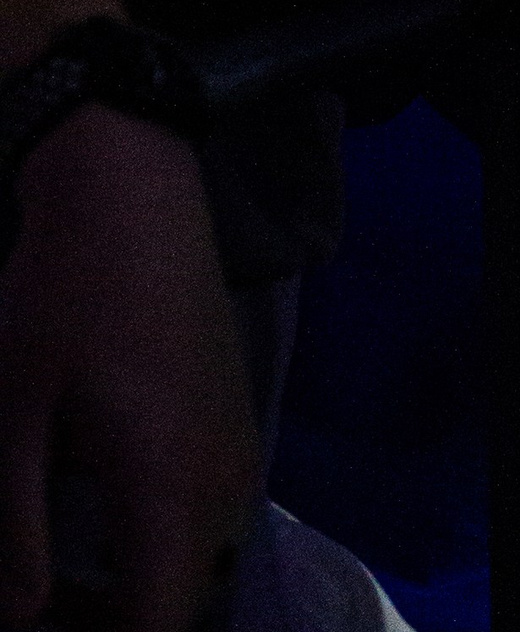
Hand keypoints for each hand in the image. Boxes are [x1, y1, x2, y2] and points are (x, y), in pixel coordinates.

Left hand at [0, 110, 261, 631]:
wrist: (133, 191)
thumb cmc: (61, 301)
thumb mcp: (15, 418)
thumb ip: (18, 533)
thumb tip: (22, 619)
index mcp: (168, 486)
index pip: (155, 624)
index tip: (37, 626)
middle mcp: (222, 477)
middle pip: (180, 603)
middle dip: (109, 623)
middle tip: (33, 606)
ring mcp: (237, 444)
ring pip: (199, 564)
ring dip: (134, 590)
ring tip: (54, 582)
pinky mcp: (233, 416)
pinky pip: (208, 518)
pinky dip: (158, 545)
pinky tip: (98, 520)